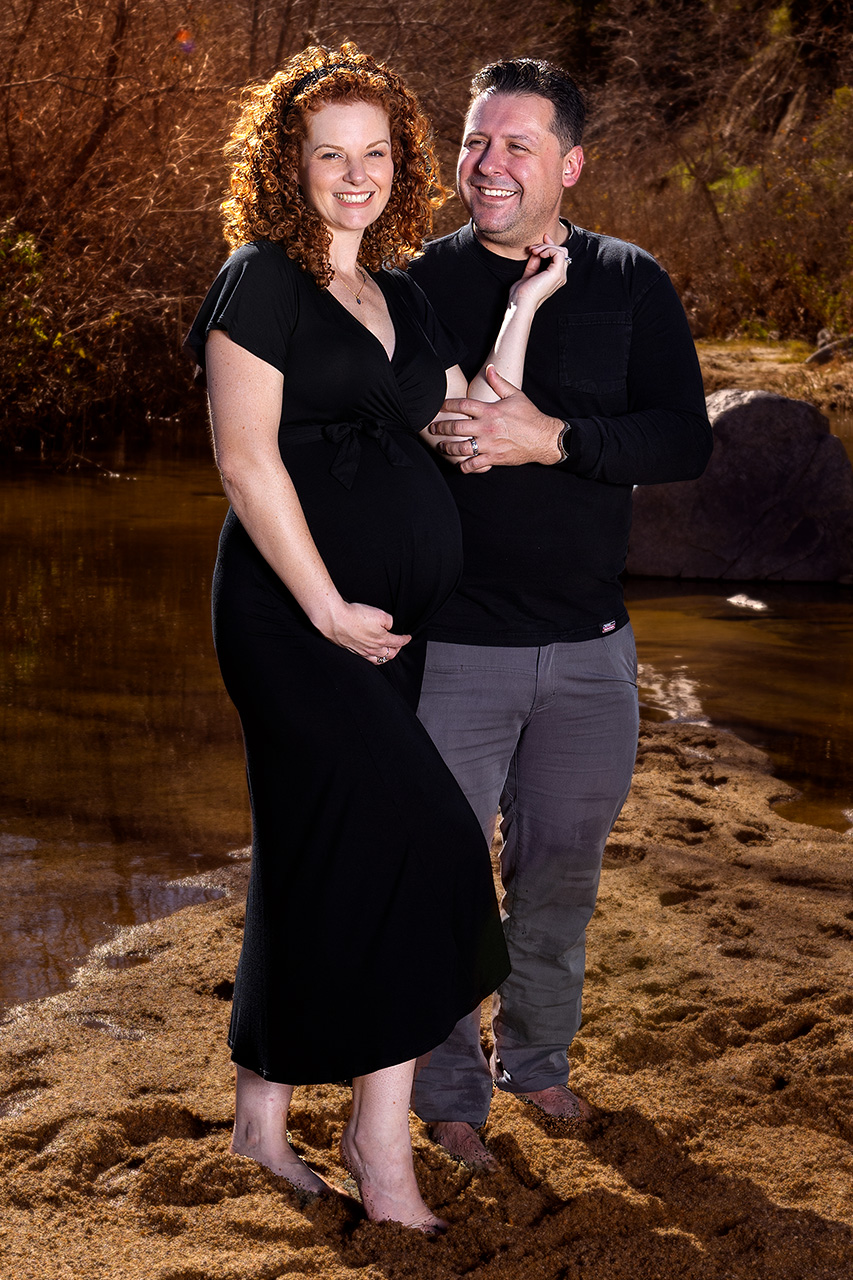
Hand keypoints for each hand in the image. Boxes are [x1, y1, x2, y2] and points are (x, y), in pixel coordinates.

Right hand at [321, 600, 410, 663]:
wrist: (335, 619)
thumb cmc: (356, 616)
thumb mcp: (380, 614)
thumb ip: (389, 621)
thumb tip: (389, 626)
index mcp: (382, 639)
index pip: (398, 642)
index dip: (405, 640)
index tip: (408, 638)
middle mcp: (373, 649)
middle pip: (390, 654)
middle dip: (397, 649)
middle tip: (399, 645)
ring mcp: (362, 652)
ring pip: (378, 659)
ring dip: (385, 656)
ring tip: (387, 653)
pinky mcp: (352, 650)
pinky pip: (366, 659)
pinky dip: (372, 658)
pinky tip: (371, 654)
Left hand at [430, 365, 563, 470]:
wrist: (543, 438)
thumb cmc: (529, 416)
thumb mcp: (515, 395)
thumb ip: (499, 383)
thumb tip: (489, 368)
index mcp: (490, 411)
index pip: (463, 405)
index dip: (448, 405)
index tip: (439, 406)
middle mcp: (487, 428)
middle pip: (456, 427)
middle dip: (441, 428)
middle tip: (433, 428)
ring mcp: (489, 444)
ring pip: (461, 448)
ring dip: (448, 447)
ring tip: (442, 446)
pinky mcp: (494, 458)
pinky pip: (474, 465)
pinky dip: (464, 466)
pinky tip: (459, 464)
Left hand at [508, 233, 569, 310]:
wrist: (521, 302)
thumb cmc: (522, 292)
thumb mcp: (528, 273)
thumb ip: (535, 262)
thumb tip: (537, 251)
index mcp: (555, 277)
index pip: (559, 256)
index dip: (551, 244)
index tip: (543, 237)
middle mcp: (560, 276)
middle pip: (561, 251)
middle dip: (547, 244)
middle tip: (533, 247)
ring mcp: (560, 275)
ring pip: (560, 250)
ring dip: (546, 247)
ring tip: (533, 251)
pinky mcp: (557, 273)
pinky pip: (558, 253)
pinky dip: (548, 249)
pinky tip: (538, 253)